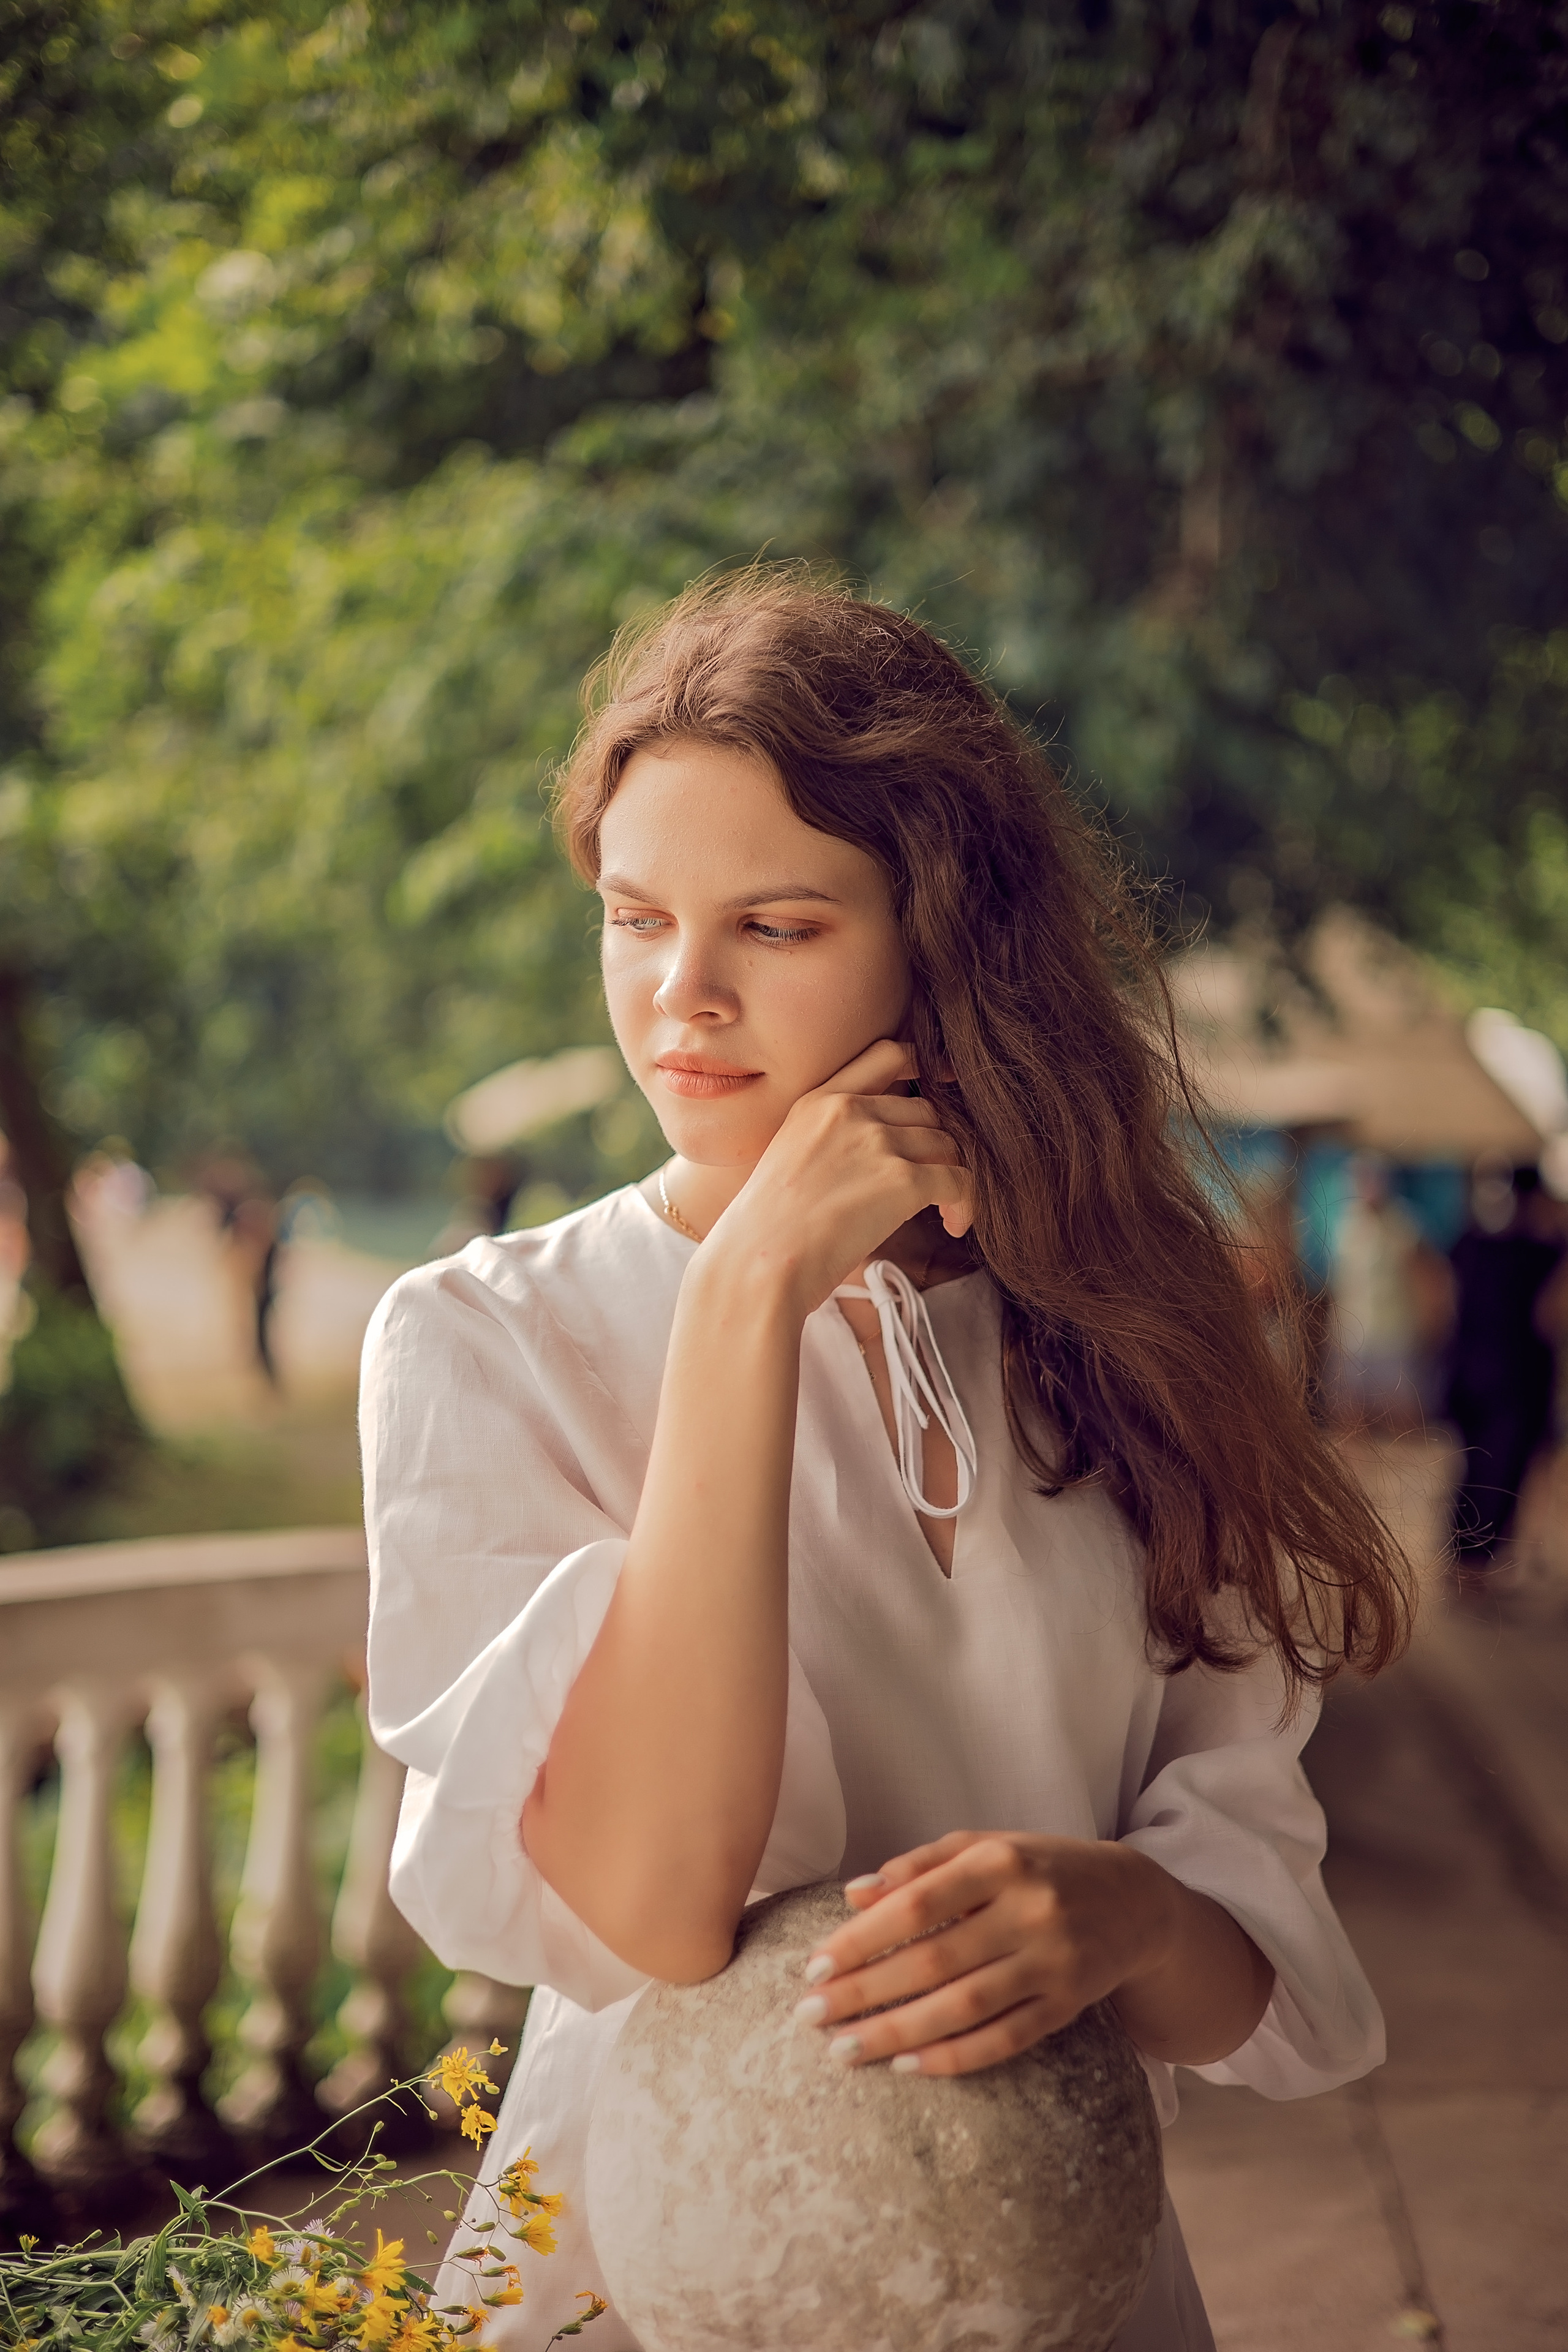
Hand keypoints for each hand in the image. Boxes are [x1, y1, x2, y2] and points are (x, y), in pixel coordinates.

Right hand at [702, 1038, 972, 1317]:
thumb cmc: (768, 1230)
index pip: (887, 1052)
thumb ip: (833, 1138)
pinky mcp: (902, 1180)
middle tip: (932, 1183)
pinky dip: (966, 1204)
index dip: (923, 1068)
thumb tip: (885, 1151)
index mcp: (818, 1099)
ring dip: (952, 1178)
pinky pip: (959, 1180)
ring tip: (943, 1211)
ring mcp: (877, 1142)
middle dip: (935, 1146)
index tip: (933, 1100)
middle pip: (926, 1111)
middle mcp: (849, 1110)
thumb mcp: (789, 1157)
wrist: (756, 1265)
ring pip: (947, 1145)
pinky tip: (954, 1226)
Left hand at [790, 1831, 1177, 2077]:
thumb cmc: (1039, 1868)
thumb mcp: (985, 1847)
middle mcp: (1029, 1911)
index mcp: (1000, 1862)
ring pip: (965, 2008)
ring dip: (900, 2033)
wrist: (1134, 1900)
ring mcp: (1053, 1962)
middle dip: (866, 1993)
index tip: (814, 1967)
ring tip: (846, 2050)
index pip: (917, 1905)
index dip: (862, 1939)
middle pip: (934, 1961)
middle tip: (811, 2016)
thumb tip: (852, 1894)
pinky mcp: (1070, 2004)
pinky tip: (910, 2067)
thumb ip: (919, 1866)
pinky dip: (956, 2057)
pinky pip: (1006, 2039)